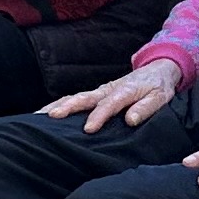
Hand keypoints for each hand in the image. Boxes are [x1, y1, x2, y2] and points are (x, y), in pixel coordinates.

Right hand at [44, 60, 180, 133]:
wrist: (157, 70)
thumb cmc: (159, 87)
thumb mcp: (160, 98)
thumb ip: (146, 108)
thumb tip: (130, 120)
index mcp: (124, 91)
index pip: (109, 104)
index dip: (98, 116)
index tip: (88, 129)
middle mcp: (107, 89)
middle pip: (84, 98)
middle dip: (67, 107)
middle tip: (52, 117)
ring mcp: (99, 91)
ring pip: (75, 97)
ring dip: (57, 105)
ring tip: (38, 116)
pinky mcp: (95, 94)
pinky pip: (75, 99)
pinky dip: (59, 105)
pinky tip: (45, 115)